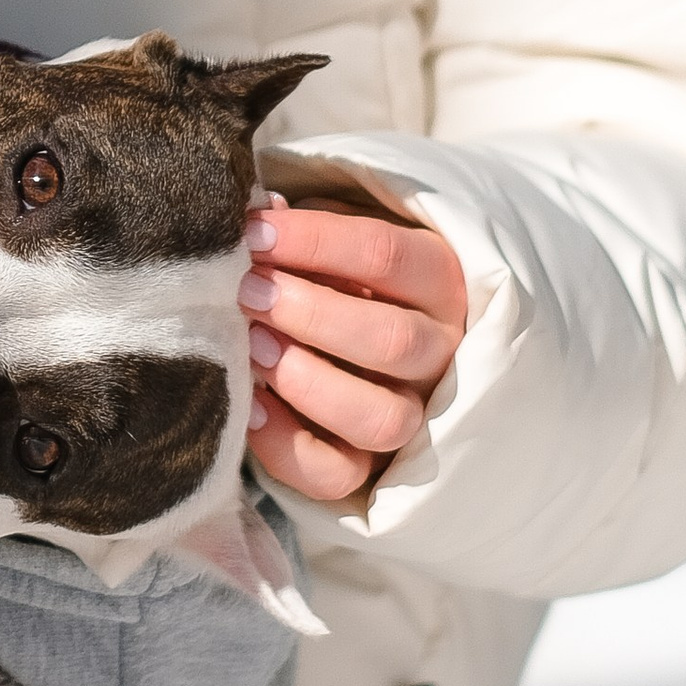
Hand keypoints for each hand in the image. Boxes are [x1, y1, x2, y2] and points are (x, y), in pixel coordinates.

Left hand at [240, 197, 467, 504]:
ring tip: (249, 345)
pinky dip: (285, 445)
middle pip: (393, 341)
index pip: (386, 255)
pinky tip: (248, 405)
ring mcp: (411, 415)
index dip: (313, 241)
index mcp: (437, 281)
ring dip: (306, 380)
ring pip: (381, 418)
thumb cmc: (339, 274)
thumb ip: (303, 227)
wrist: (356, 344)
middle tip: (246, 290)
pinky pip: (335, 474)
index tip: (253, 233)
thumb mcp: (335, 240)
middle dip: (309, 313)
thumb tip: (261, 211)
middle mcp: (439, 353)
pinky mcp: (371, 469)